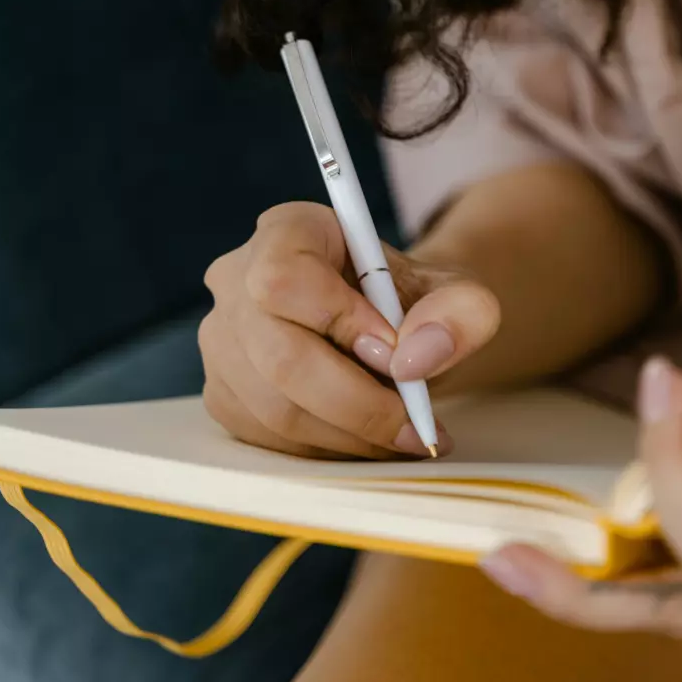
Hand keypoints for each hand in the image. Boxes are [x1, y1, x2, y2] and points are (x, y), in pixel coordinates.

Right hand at [199, 202, 499, 458]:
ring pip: (275, 409)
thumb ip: (458, 313)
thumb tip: (416, 358)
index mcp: (288, 231)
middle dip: (358, 404)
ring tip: (405, 436)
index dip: (341, 322)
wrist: (400, 332)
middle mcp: (238, 279)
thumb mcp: (459, 296)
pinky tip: (370, 439)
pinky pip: (269, 438)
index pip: (286, 278)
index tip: (396, 351)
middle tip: (417, 426)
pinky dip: (329, 450)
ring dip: (351, 436)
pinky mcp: (223, 392)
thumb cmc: (420, 305)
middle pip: (280, 357)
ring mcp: (222, 339)